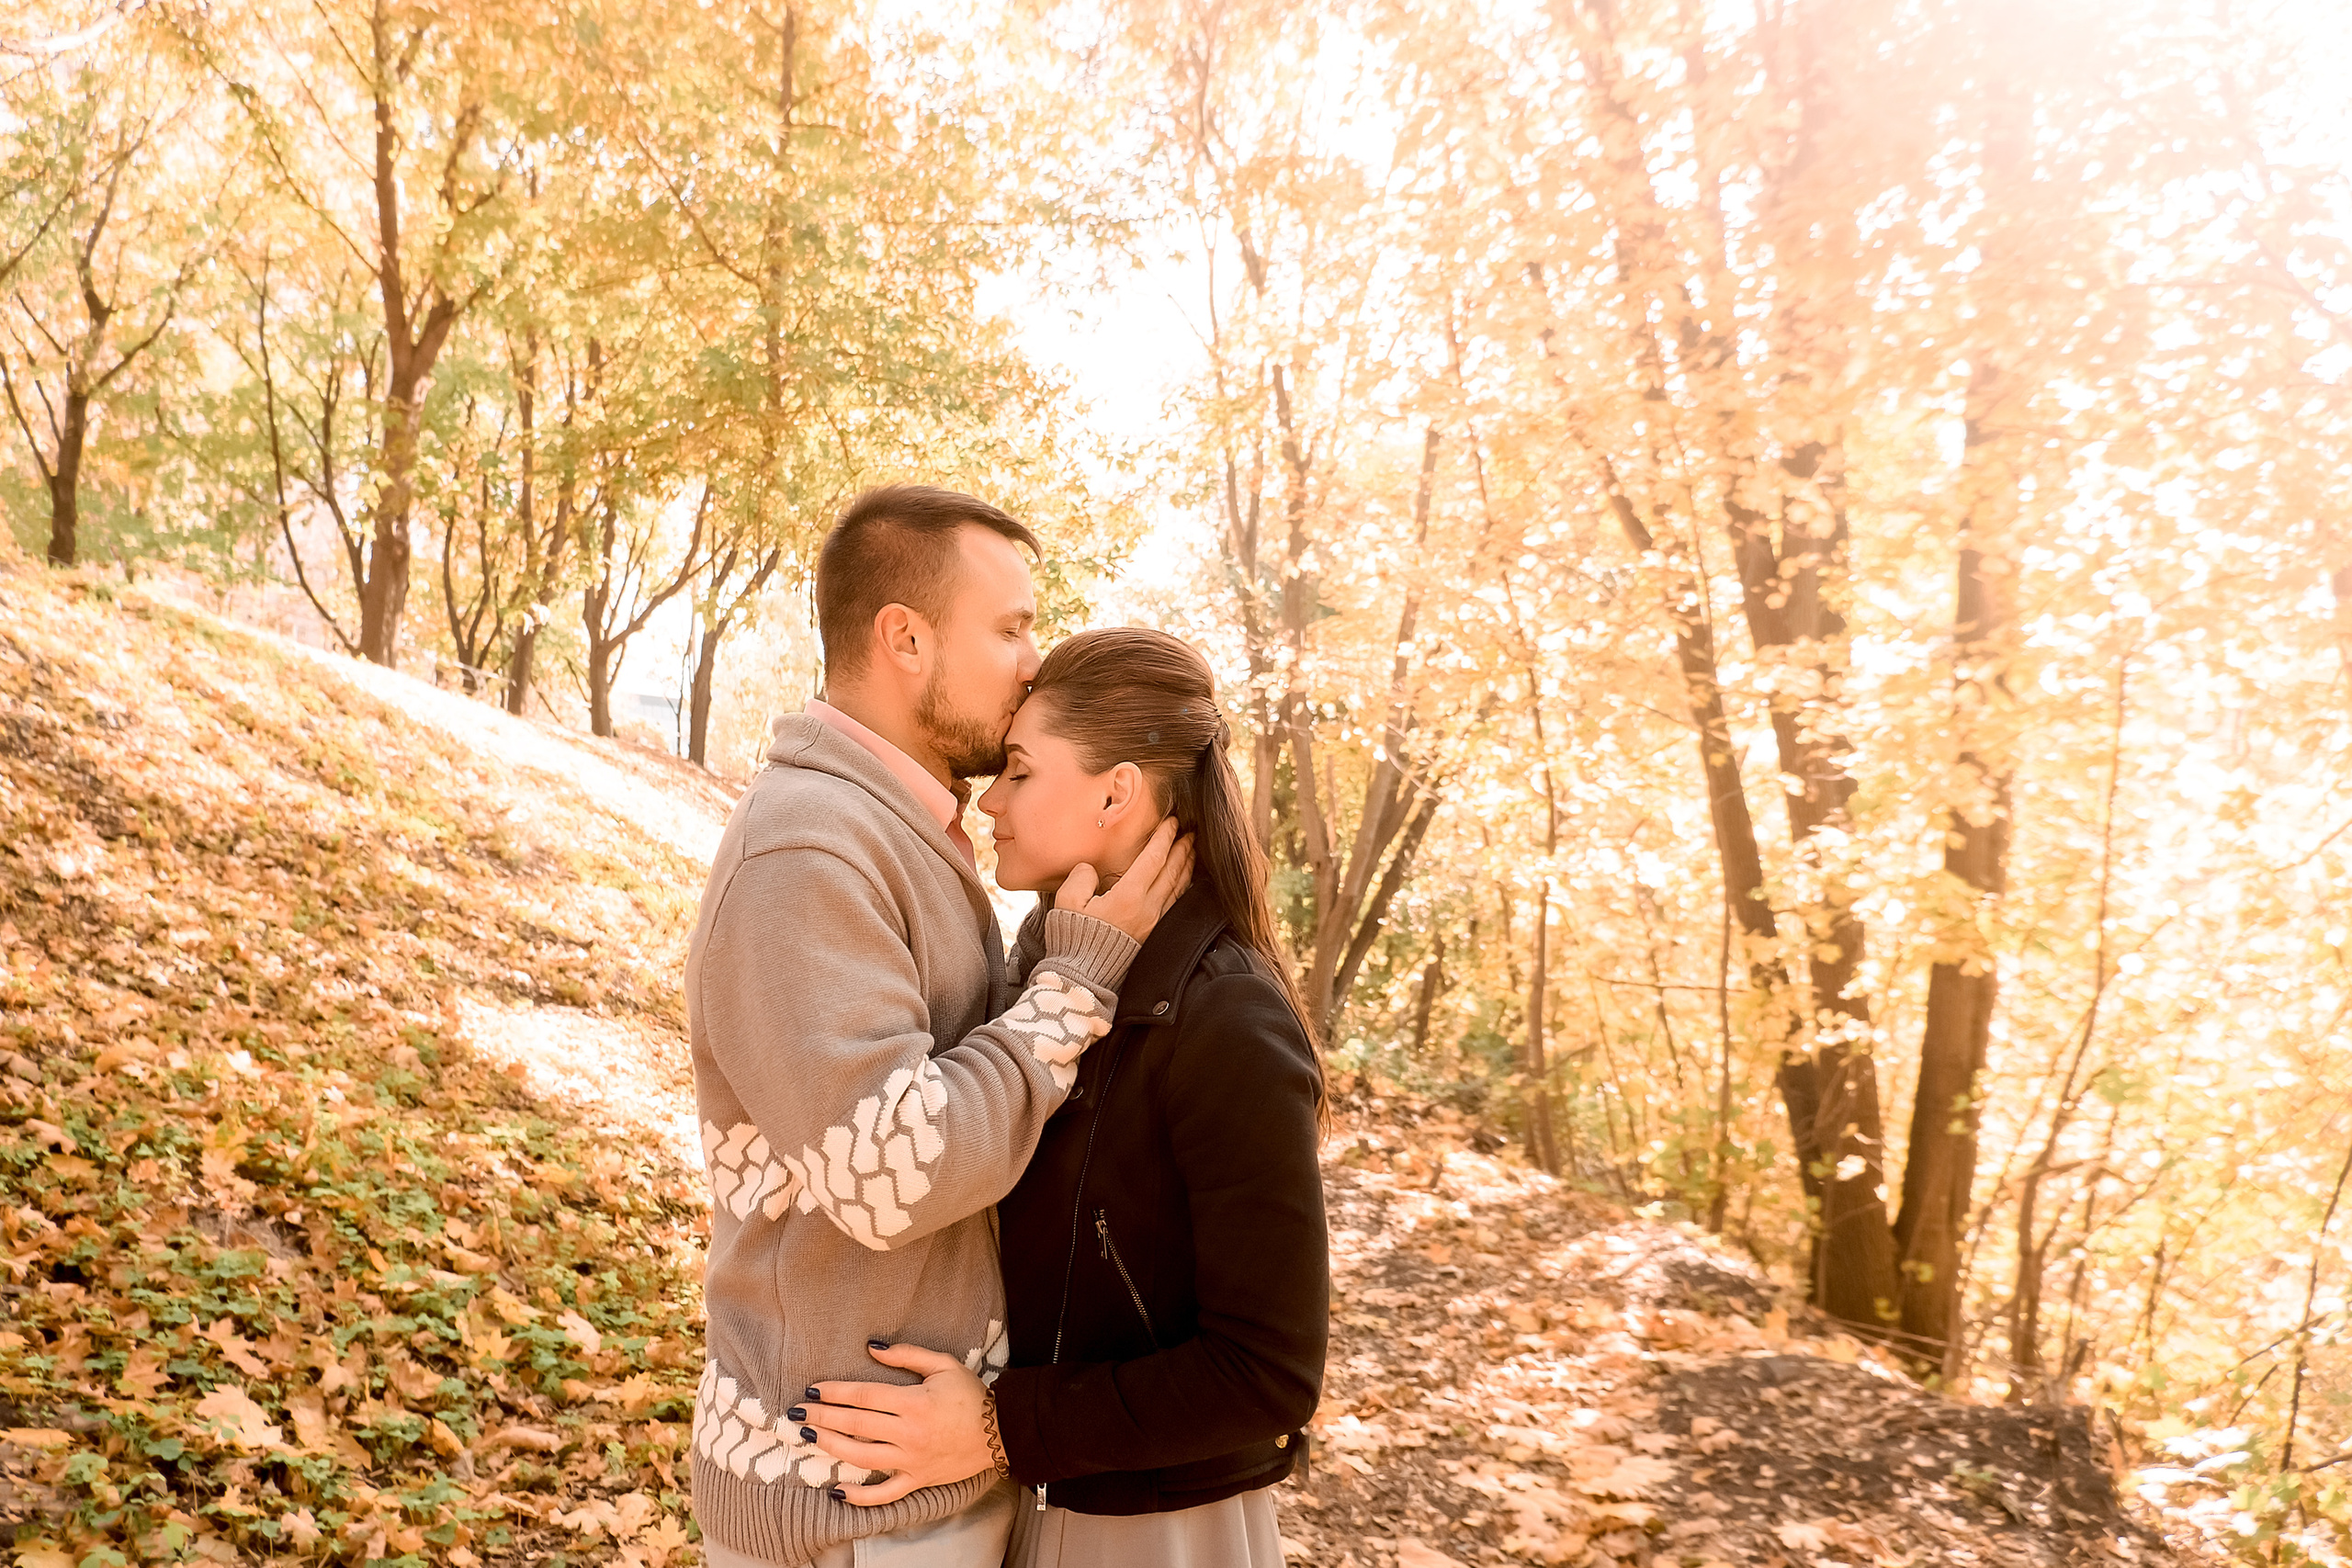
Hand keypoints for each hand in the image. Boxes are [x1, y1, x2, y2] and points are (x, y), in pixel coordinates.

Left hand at [800, 1342, 993, 1505]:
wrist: (1001, 1431)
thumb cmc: (971, 1395)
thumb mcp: (944, 1365)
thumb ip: (907, 1355)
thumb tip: (871, 1347)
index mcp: (914, 1403)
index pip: (864, 1396)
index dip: (835, 1392)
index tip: (813, 1389)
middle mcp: (909, 1433)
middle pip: (856, 1424)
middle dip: (823, 1416)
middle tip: (797, 1412)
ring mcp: (912, 1460)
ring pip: (862, 1457)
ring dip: (832, 1446)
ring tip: (811, 1436)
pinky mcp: (917, 1479)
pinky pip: (885, 1494)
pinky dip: (860, 1496)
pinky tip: (837, 1491)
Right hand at [1055, 816, 1193, 943]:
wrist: (1082, 977)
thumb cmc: (1073, 938)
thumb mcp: (1067, 902)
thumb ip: (1081, 877)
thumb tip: (1090, 869)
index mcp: (1128, 897)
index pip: (1153, 859)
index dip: (1165, 838)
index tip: (1173, 822)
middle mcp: (1147, 909)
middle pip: (1172, 872)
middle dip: (1183, 849)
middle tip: (1191, 832)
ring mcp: (1153, 923)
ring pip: (1177, 889)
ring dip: (1186, 867)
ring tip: (1192, 851)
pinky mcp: (1152, 935)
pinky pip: (1174, 905)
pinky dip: (1182, 888)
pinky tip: (1183, 882)